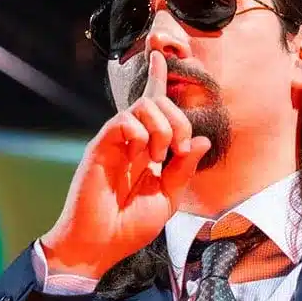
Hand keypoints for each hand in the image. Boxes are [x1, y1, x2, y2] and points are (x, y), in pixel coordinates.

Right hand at [40, 51, 211, 279]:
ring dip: (162, 128)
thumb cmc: (129, 226)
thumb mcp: (167, 198)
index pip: (154, 108)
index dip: (157, 80)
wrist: (100, 245)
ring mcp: (115, 142)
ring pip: (143, 106)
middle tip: (179, 151)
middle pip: (157, 102)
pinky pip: (122, 121)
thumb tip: (201, 140)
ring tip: (158, 158)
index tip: (162, 55)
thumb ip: (184, 169)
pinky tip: (142, 155)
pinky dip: (140, 131)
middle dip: (178, 121)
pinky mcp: (100, 147)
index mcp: (146, 150)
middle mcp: (130, 141)